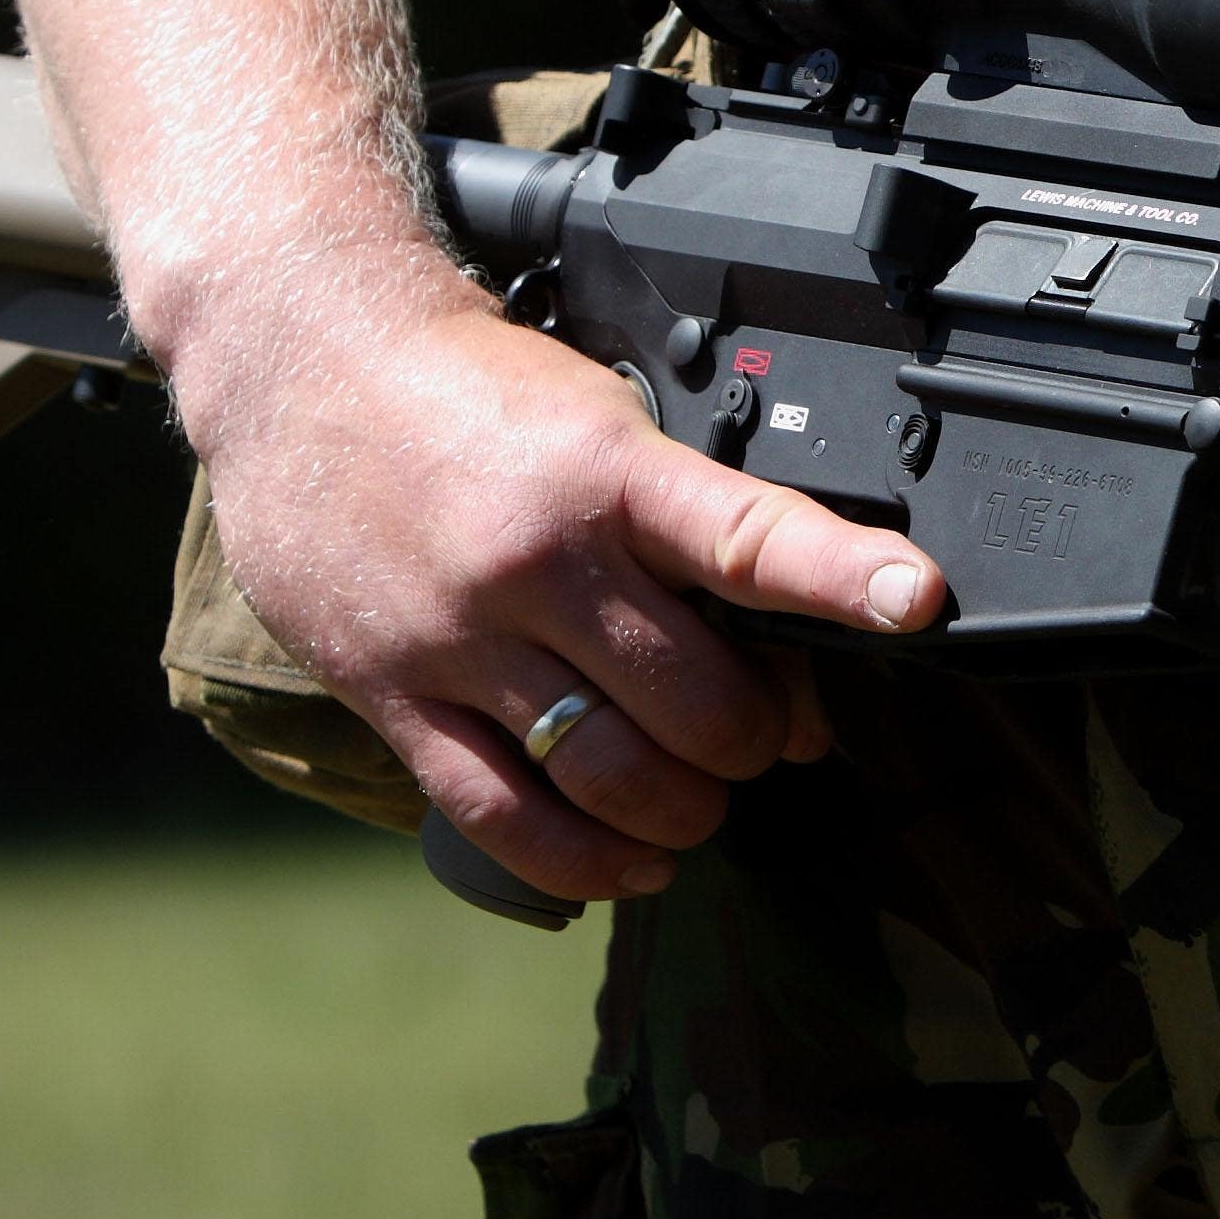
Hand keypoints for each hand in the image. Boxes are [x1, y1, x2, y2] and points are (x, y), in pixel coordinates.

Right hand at [185, 284, 944, 904]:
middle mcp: (539, 561)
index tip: (915, 603)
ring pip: (609, 776)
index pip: (749, 537)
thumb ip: (684, 518)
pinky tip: (629, 860)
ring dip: (684, 808)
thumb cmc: (472, 392)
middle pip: (695, 703)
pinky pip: (503, 814)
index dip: (842, 575)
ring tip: (696, 793)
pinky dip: (585, 860)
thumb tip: (787, 638)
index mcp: (609, 474)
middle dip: (757, 737)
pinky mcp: (393, 694)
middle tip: (765, 731)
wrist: (304, 359)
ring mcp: (461, 638)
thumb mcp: (600, 414)